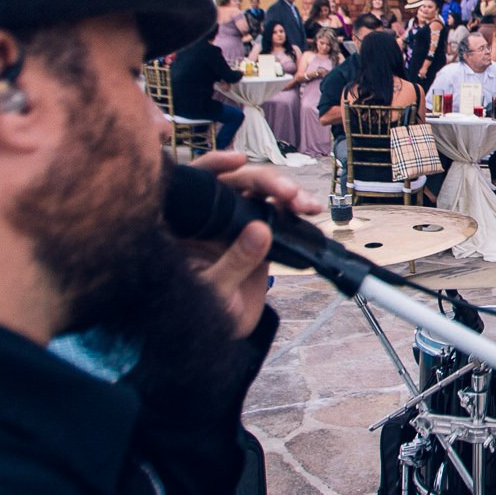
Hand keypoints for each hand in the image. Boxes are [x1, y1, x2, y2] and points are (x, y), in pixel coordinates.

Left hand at [186, 152, 318, 336]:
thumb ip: (234, 263)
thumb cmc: (202, 313)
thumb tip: (261, 230)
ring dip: (286, 192)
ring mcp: (236, 223)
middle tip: (289, 193)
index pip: (197, 182)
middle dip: (265, 181)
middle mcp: (211, 217)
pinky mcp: (258, 233)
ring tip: (306, 205)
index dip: (216, 164)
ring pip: (260, 193)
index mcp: (187, 224)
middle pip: (235, 182)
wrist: (220, 333)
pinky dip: (294, 208)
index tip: (238, 161)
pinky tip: (308, 210)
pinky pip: (277, 212)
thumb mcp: (214, 291)